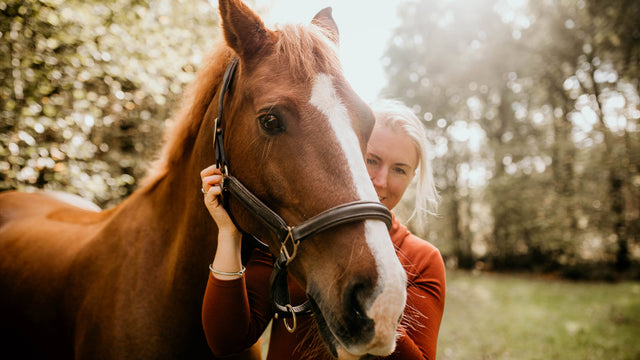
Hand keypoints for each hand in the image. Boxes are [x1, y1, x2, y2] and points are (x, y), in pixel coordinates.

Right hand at [201, 165, 242, 279]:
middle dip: (213, 171)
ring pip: (206, 181)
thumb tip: (236, 169)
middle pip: (203, 175)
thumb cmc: (236, 210)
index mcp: (213, 187)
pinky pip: (211, 191)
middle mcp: (208, 192)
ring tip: (225, 183)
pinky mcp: (210, 204)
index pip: (205, 172)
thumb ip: (231, 183)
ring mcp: (208, 198)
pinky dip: (218, 189)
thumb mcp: (233, 193)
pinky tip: (224, 191)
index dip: (213, 168)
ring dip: (216, 179)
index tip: (223, 169)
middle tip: (224, 175)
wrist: (233, 227)